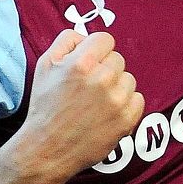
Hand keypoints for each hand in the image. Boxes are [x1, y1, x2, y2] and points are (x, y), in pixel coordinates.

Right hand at [19, 30, 142, 178]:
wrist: (48, 148)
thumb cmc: (45, 106)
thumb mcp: (44, 66)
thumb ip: (66, 42)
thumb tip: (86, 35)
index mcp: (80, 64)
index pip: (105, 39)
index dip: (96, 49)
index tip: (90, 61)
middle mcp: (102, 79)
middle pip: (118, 59)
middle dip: (105, 69)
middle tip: (88, 86)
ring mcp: (117, 100)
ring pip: (129, 78)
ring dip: (116, 87)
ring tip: (96, 101)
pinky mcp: (127, 119)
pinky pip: (138, 99)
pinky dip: (126, 104)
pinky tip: (107, 112)